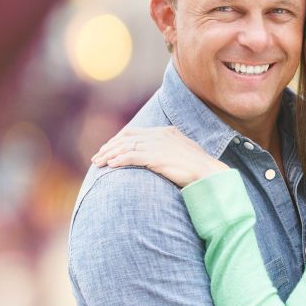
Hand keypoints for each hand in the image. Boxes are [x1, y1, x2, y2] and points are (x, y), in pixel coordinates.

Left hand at [91, 127, 228, 187]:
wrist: (208, 173)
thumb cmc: (199, 167)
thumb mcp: (184, 152)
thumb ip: (169, 149)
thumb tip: (160, 156)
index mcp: (166, 132)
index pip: (134, 132)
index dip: (118, 140)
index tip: (109, 149)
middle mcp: (160, 136)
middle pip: (126, 139)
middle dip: (109, 148)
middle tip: (97, 158)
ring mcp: (158, 146)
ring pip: (126, 148)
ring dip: (110, 155)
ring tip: (99, 163)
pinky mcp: (156, 158)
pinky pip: (131, 157)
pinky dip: (119, 160)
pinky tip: (111, 166)